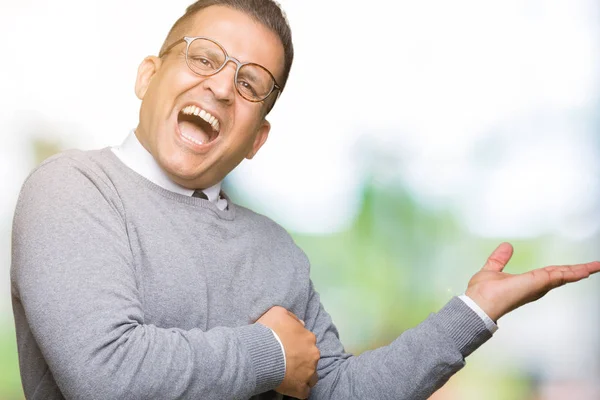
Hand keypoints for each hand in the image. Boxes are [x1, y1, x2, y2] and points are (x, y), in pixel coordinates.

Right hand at [256, 306, 319, 398]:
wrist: (259, 352)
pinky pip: (304, 391)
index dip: (297, 344)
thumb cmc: (268, 331)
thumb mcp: (279, 312)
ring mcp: (308, 373)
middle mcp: (313, 355)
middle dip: (302, 359)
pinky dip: (298, 389)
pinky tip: (289, 386)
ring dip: (303, 375)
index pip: (307, 342)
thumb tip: (301, 323)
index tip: (287, 346)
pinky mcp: (300, 388)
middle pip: (311, 358)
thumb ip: (292, 317)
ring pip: (311, 376)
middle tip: (287, 360)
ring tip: (290, 374)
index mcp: (309, 338)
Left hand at [466, 242, 599, 321]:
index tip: (576, 268)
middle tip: (596, 266)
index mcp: (526, 283)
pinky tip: (586, 270)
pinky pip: (559, 276)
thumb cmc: (481, 293)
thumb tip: (506, 246)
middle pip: (560, 276)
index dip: (562, 270)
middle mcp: (534, 286)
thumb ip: (500, 259)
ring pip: (563, 276)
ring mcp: (537, 286)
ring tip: (597, 266)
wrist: (478, 304)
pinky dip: (573, 273)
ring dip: (580, 270)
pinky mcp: (536, 283)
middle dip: (577, 271)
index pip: (548, 274)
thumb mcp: (492, 269)